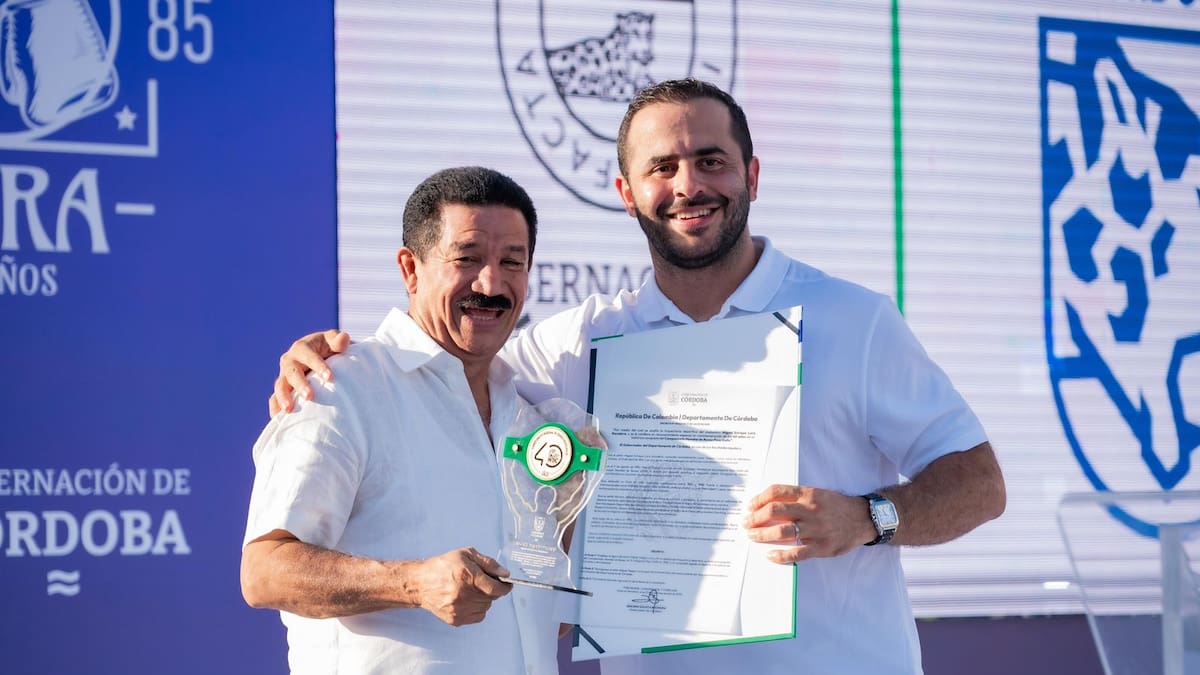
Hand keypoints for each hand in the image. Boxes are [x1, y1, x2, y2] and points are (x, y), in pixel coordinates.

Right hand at [269, 329, 351, 415]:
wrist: (321, 356)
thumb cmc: (329, 348)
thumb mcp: (334, 341)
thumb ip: (338, 340)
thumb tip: (343, 338)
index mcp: (302, 347)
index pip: (309, 356)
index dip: (319, 366)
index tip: (330, 378)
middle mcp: (290, 361)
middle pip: (292, 372)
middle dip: (300, 384)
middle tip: (310, 396)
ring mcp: (284, 376)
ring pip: (280, 385)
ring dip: (283, 397)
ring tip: (289, 410)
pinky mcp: (283, 389)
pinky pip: (274, 398)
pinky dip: (275, 408)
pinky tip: (279, 419)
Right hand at [412, 548, 512, 626]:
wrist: (420, 583)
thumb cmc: (442, 566)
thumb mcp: (466, 554)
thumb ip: (488, 563)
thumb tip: (504, 573)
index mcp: (468, 577)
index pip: (496, 588)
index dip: (505, 587)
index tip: (507, 584)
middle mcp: (464, 595)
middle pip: (492, 598)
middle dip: (492, 589)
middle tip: (483, 582)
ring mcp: (459, 609)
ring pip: (486, 607)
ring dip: (484, 599)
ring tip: (472, 590)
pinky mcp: (455, 619)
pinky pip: (478, 616)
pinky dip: (477, 609)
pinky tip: (468, 599)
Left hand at [742, 484, 875, 563]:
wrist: (863, 519)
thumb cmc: (836, 506)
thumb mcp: (818, 493)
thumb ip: (796, 497)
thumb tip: (768, 503)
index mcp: (808, 494)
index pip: (777, 492)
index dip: (759, 499)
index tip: (750, 506)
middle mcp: (810, 510)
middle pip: (774, 511)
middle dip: (755, 518)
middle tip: (746, 523)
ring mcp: (816, 529)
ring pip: (782, 532)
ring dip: (762, 534)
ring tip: (753, 536)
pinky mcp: (822, 547)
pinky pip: (796, 553)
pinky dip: (780, 555)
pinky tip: (770, 555)